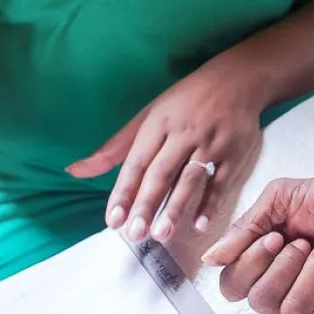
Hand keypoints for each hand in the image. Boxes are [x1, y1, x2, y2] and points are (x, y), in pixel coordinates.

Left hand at [67, 51, 262, 244]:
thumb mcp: (149, 114)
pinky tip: (199, 224)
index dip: (124, 192)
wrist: (238, 79)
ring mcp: (211, 143)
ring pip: (190, 178)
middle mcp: (184, 133)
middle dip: (147, 204)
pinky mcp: (234, 152)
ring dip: (176, 207)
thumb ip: (115, 147)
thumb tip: (76, 170)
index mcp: (159, 123)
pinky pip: (220, 181)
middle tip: (135, 234)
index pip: (137, 162)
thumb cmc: (187, 100)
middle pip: (162, 173)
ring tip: (162, 234)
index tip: (113, 220)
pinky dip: (211, 203)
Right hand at [202, 172, 313, 313]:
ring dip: (310, 275)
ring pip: (293, 312)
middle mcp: (285, 287)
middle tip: (305, 241)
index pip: (234, 286)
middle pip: (260, 302)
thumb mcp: (280, 200)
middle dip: (283, 268)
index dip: (249, 266)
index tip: (273, 237)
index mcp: (264, 263)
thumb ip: (245, 228)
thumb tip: (211, 258)